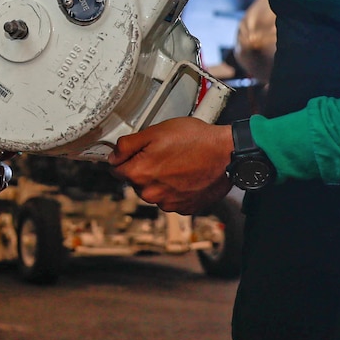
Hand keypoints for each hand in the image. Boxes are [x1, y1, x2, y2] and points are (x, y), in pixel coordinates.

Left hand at [109, 116, 233, 214]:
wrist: (227, 154)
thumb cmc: (195, 140)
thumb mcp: (155, 131)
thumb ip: (127, 145)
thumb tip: (113, 156)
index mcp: (139, 174)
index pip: (116, 170)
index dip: (125, 158)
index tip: (137, 152)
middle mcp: (151, 194)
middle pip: (136, 181)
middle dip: (144, 168)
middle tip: (163, 154)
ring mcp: (169, 203)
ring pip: (154, 191)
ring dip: (159, 181)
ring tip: (177, 164)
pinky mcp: (185, 208)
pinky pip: (171, 199)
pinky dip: (175, 190)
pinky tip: (186, 176)